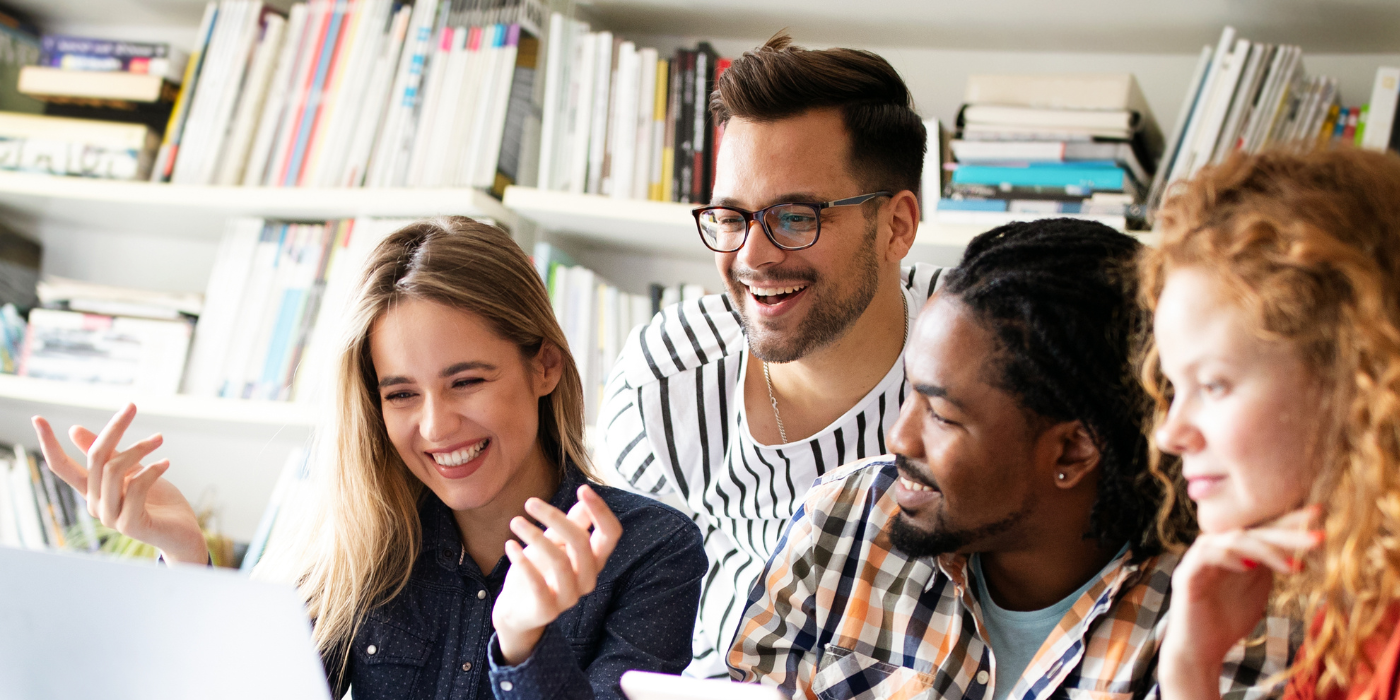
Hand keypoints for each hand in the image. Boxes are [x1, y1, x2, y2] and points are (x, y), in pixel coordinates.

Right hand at [31, 404, 207, 564]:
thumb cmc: (157, 501)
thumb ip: (108, 454)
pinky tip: (166, 462)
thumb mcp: (132, 471)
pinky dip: (152, 469)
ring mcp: (110, 517)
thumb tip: (73, 430)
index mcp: (92, 491)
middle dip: (114, 428)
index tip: (37, 418)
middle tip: (132, 406)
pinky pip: (136, 486)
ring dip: (139, 449)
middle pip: (96, 458)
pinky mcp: (129, 524)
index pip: (61, 467)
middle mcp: (95, 504)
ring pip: (114, 470)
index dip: (49, 444)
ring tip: (159, 439)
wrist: (182, 533)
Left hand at [492, 485, 621, 664]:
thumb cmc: (540, 570)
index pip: (611, 534)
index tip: (582, 488)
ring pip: (560, 561)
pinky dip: (522, 562)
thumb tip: (585, 497)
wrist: (517, 611)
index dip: (601, 511)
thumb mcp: (555, 543)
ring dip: (535, 537)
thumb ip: (571, 524)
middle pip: (582, 543)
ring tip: (515, 522)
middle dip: (555, 518)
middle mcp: (588, 579)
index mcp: (595, 560)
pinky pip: (538, 584)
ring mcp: (569, 598)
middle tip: (529, 502)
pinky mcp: (547, 610)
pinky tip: (510, 545)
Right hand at [1158, 506, 1321, 699]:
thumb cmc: (1229, 619)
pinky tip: (1249, 566)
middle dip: (1286, 533)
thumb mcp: (1258, 586)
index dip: (1290, 520)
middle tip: (1319, 537)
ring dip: (1265, 549)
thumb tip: (1300, 543)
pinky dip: (1227, 556)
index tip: (1320, 514)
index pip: (1262, 528)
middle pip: (1252, 531)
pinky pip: (1205, 555)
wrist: (1201, 650)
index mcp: (1233, 548)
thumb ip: (1270, 563)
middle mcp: (1215, 547)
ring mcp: (1198, 559)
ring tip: (1295, 566)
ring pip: (1232, 539)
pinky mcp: (1186, 575)